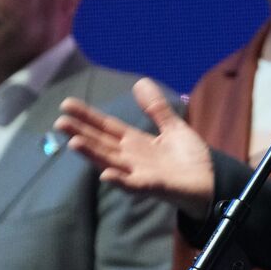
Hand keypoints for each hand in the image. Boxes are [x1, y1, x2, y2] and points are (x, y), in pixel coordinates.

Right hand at [55, 77, 213, 219]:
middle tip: (59, 122)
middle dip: (81, 133)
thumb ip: (156, 108)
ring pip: (111, 161)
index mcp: (135, 142)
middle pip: (102, 143)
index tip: (66, 104)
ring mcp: (139, 173)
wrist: (211, 183)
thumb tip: (140, 82)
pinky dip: (119, 180)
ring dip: (92, 153)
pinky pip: (133, 184)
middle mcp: (131, 158)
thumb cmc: (189, 159)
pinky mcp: (153, 187)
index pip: (107, 127)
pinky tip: (105, 174)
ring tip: (73, 142)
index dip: (88, 116)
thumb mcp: (173, 127)